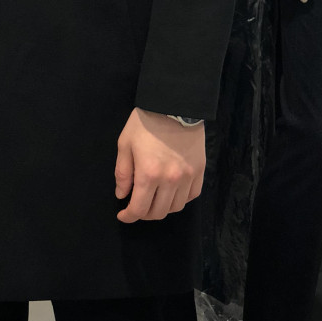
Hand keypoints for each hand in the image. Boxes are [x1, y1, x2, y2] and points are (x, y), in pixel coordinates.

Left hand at [115, 109, 204, 223]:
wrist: (174, 104)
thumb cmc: (145, 122)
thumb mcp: (125, 145)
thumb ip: (122, 173)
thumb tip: (122, 195)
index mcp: (148, 174)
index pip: (139, 209)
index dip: (129, 216)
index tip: (123, 215)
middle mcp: (170, 180)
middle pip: (158, 212)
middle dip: (144, 214)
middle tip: (137, 207)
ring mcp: (187, 176)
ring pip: (176, 207)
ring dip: (162, 208)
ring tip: (154, 200)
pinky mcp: (199, 170)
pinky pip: (191, 195)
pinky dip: (180, 199)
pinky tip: (171, 193)